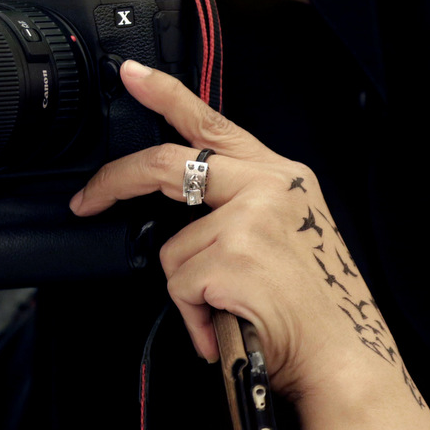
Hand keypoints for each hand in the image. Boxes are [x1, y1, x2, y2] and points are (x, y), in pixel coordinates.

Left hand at [70, 60, 420, 406]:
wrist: (342, 356)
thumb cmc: (312, 306)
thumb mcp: (284, 233)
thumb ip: (238, 206)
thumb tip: (180, 214)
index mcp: (281, 174)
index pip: (213, 122)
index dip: (165, 93)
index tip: (130, 74)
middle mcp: (268, 184)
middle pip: (168, 164)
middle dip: (116, 182)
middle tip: (87, 200)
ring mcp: (251, 217)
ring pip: (172, 248)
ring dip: (188, 289)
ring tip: (229, 306)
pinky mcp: (234, 254)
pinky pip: (179, 285)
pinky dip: (194, 315)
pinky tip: (226, 322)